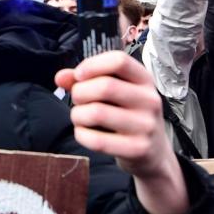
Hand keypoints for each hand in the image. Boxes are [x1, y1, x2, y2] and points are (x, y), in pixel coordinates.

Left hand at [55, 51, 189, 213]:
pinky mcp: (138, 148)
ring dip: (77, 115)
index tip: (79, 75)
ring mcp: (146, 125)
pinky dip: (81, 135)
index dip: (92, 65)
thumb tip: (60, 77)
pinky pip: (98, 141)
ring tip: (79, 117)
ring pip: (97, 113)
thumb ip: (86, 80)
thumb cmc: (127, 114)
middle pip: (105, 86)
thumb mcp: (115, 92)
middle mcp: (149, 100)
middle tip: (78, 101)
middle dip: (80, 93)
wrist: (153, 152)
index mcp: (144, 79)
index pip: (119, 60)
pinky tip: (84, 133)